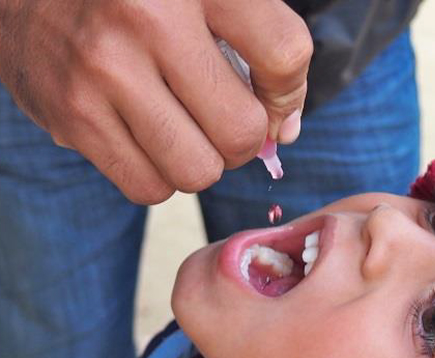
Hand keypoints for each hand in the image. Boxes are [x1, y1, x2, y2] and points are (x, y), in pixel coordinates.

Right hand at [0, 0, 311, 203]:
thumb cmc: (137, 0)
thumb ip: (259, 46)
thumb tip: (284, 131)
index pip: (284, 54)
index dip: (288, 93)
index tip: (271, 98)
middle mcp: (148, 17)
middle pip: (241, 132)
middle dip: (241, 138)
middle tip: (219, 116)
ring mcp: (104, 70)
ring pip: (197, 172)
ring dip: (201, 161)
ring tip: (181, 127)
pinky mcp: (72, 116)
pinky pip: (149, 188)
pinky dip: (159, 174)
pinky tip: (147, 138)